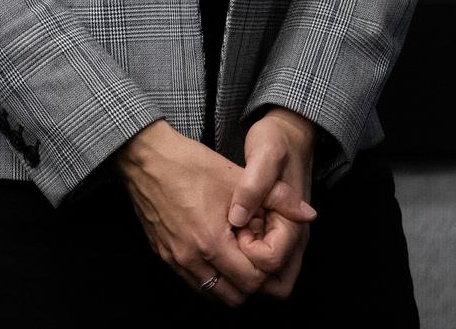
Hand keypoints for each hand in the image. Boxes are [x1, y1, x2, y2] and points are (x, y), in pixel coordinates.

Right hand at [113, 120, 316, 308]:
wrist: (146, 158)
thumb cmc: (190, 163)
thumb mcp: (237, 176)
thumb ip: (278, 197)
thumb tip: (309, 214)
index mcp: (211, 241)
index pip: (252, 282)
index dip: (265, 267)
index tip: (263, 244)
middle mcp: (191, 259)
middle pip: (235, 297)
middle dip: (251, 279)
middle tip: (253, 251)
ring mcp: (174, 260)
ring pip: (213, 294)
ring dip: (230, 281)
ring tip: (235, 250)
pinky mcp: (163, 256)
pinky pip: (194, 283)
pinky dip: (210, 275)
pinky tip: (215, 248)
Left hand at [228, 107, 318, 298]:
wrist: (289, 133)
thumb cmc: (277, 143)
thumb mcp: (265, 155)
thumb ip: (254, 186)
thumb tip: (237, 218)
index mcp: (293, 224)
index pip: (269, 264)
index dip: (246, 251)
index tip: (234, 225)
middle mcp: (293, 241)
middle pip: (271, 285)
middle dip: (246, 269)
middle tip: (230, 238)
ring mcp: (285, 241)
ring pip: (264, 281)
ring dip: (242, 268)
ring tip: (227, 237)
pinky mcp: (274, 236)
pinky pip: (259, 267)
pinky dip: (241, 260)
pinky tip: (226, 233)